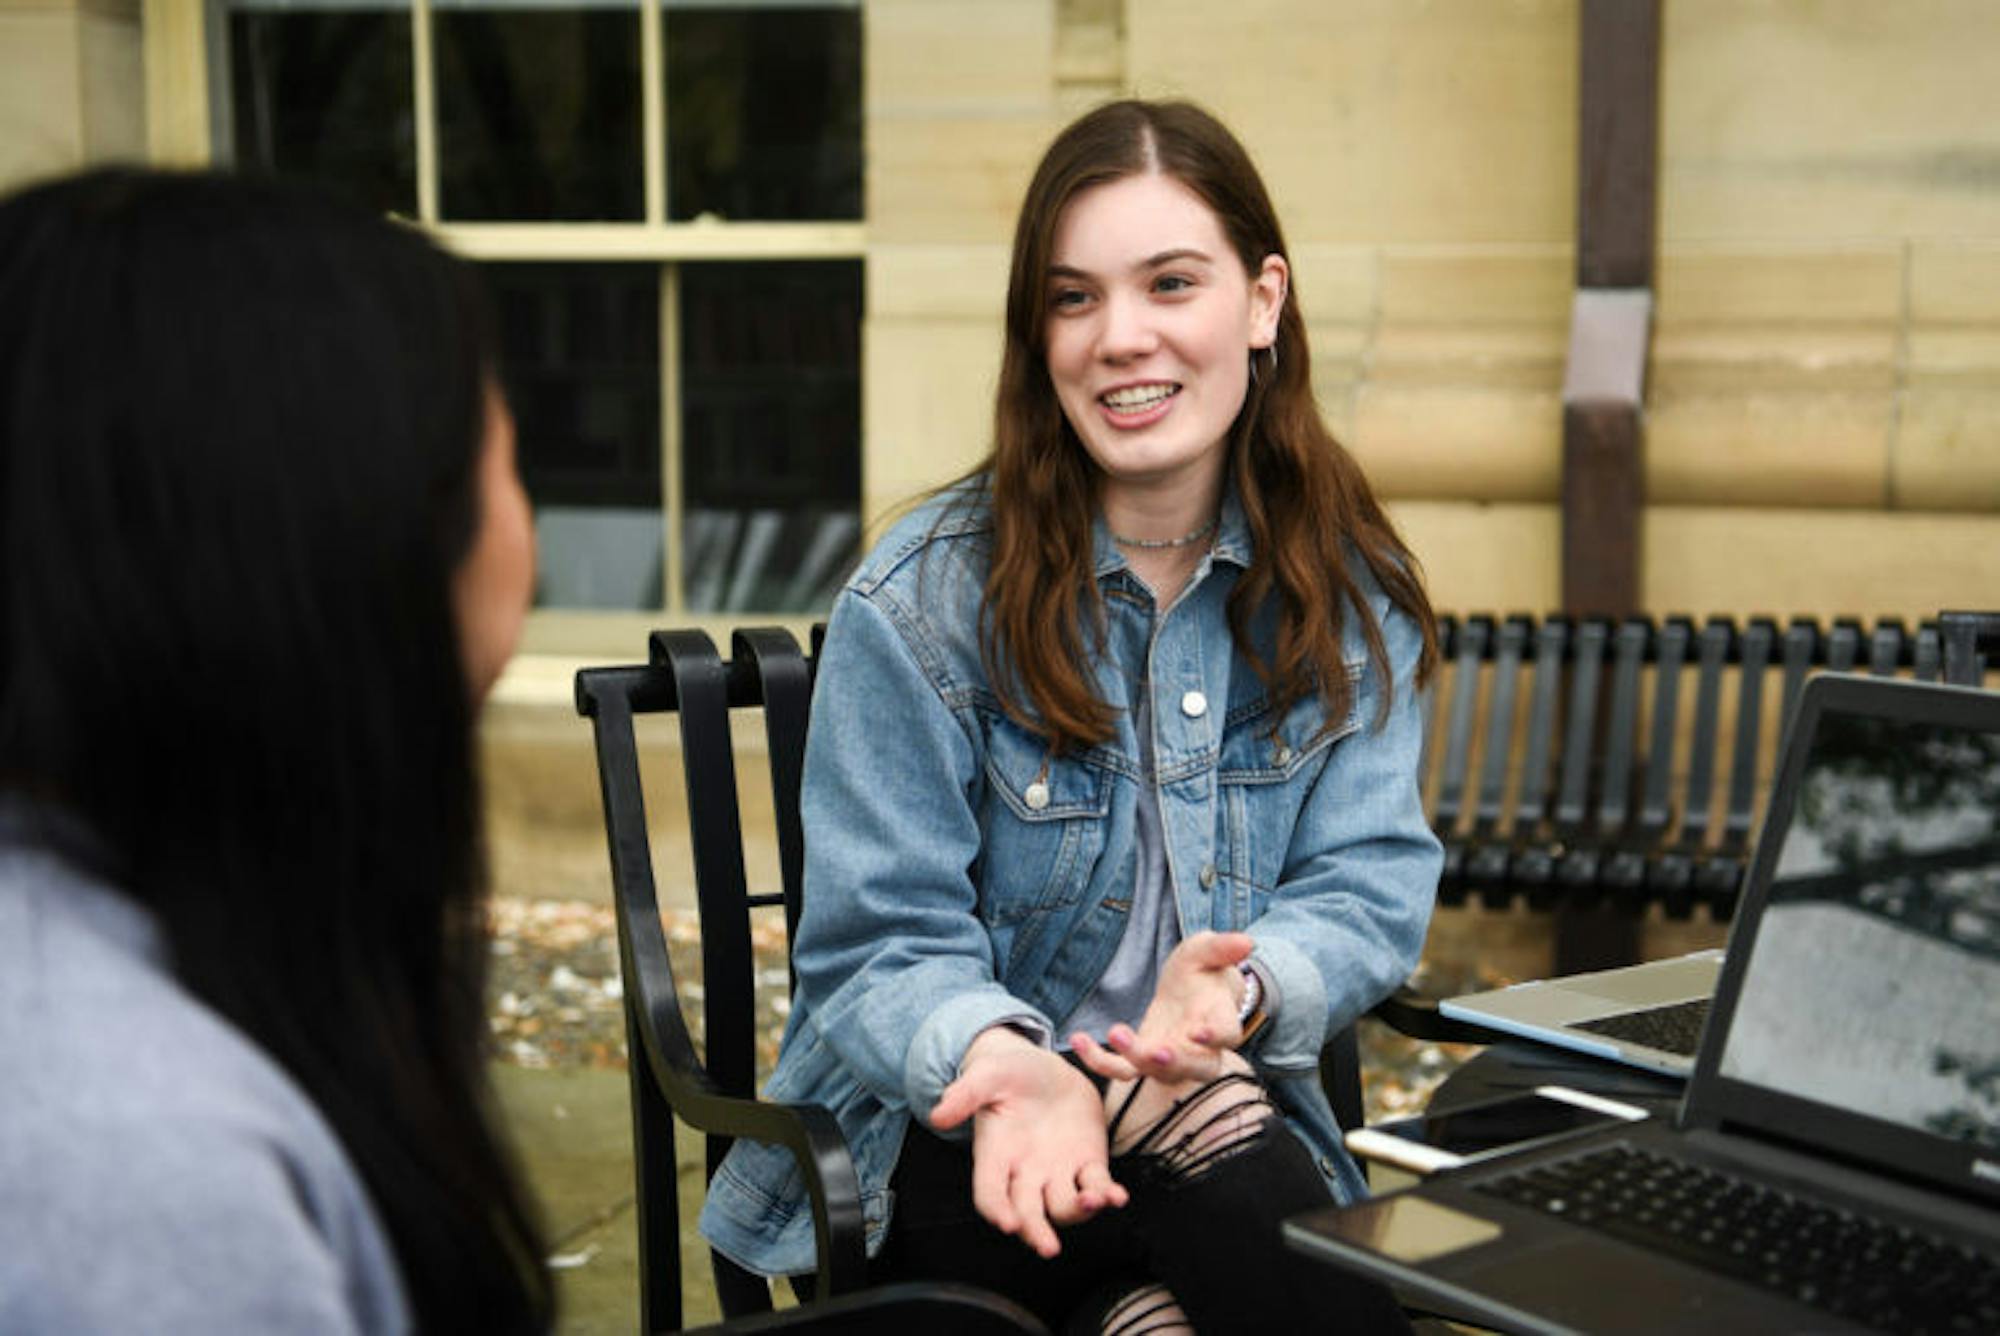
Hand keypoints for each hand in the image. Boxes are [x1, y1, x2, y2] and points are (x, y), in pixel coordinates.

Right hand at [929, 1028, 1128, 1256]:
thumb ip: (965, 1094)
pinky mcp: (1088, 1162)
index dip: (996, 1210)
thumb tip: (938, 1115)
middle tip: (1048, 1247)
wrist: (1046, 1067)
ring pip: (1065, 1206)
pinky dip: (1108, 1194)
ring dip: (1078, 1210)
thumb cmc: (1010, 1073)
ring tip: (1092, 1200)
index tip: (1006, 1222)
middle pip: (1027, 1213)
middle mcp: (1025, 1173)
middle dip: (1037, 1231)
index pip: (989, 1193)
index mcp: (996, 1156)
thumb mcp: (986, 1075)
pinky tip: (1117, 1195)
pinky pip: (1098, 1186)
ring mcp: (1058, 1172)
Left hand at [1069, 930, 1253, 1086]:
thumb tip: (1247, 941)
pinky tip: (1078, 1039)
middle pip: (1198, 1068)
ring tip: (1115, 1032)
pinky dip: (1100, 1061)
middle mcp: (1201, 1048)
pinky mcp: (1143, 1058)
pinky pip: (1123, 1070)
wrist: (1188, 989)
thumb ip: (1222, 947)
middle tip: (1154, 1052)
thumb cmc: (1202, 971)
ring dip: (1137, 1059)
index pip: (1227, 1035)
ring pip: (1160, 1075)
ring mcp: (1172, 1057)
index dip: (1216, 1036)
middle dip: (1176, 1063)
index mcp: (1221, 1019)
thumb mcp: (1206, 951)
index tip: (1199, 1031)